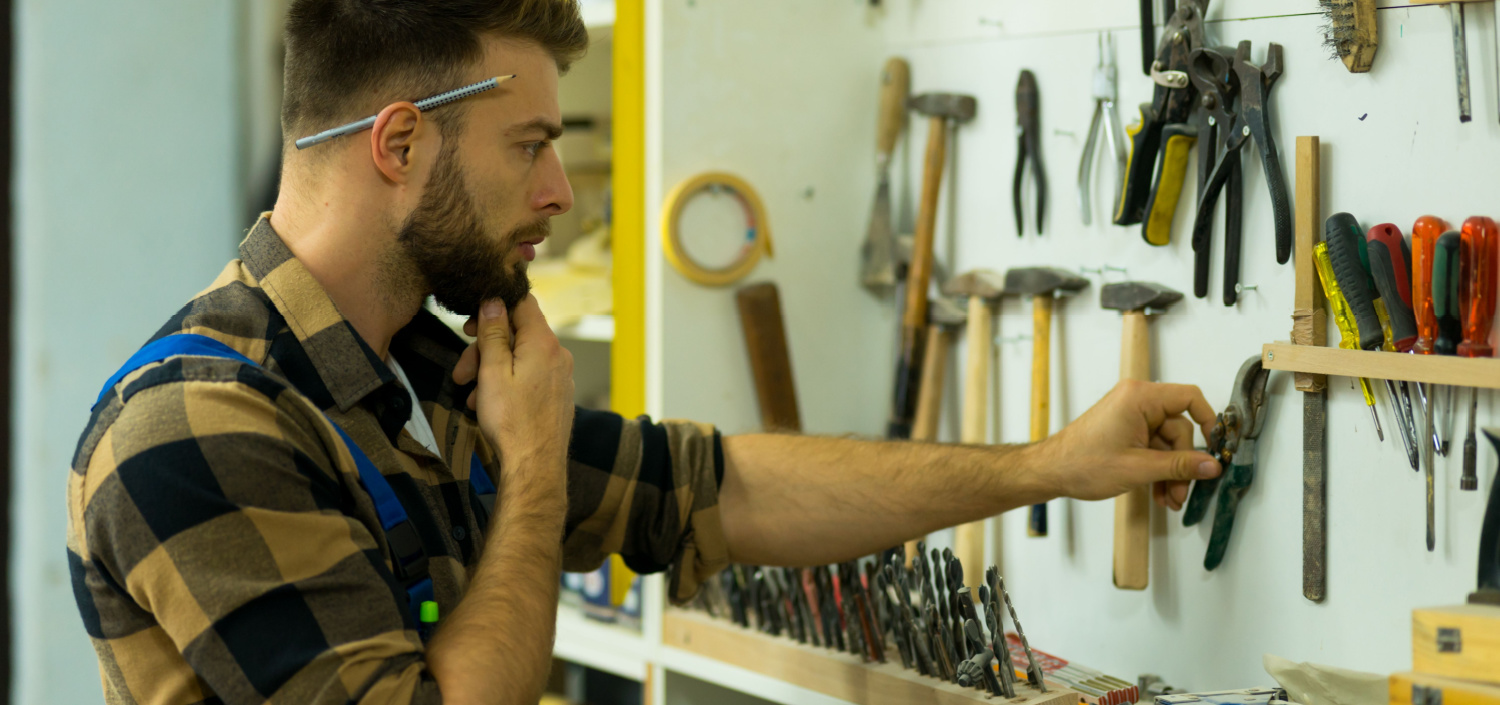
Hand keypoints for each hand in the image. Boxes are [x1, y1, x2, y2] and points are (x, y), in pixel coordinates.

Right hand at [452, 296, 574, 499]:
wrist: (535, 466)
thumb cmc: (512, 421)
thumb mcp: (493, 371)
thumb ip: (493, 333)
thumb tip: (493, 301)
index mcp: (544, 342)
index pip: (523, 302)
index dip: (495, 306)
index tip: (472, 323)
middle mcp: (558, 355)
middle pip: (517, 334)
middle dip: (485, 348)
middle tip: (462, 371)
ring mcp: (560, 376)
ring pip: (520, 358)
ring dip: (491, 370)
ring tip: (471, 394)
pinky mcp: (557, 395)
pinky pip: (530, 377)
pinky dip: (507, 384)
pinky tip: (488, 404)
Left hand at [1030, 380, 1220, 508]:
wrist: (1050, 472)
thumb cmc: (1082, 463)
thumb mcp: (1138, 468)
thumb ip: (1179, 466)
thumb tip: (1212, 465)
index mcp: (1139, 397)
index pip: (1188, 398)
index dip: (1207, 421)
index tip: (1215, 447)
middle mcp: (1136, 402)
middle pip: (1179, 429)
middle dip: (1182, 465)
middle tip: (1180, 493)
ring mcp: (1131, 417)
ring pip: (1166, 444)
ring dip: (1170, 473)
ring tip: (1169, 500)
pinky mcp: (1126, 432)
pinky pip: (1152, 449)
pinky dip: (1157, 470)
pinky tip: (1159, 493)